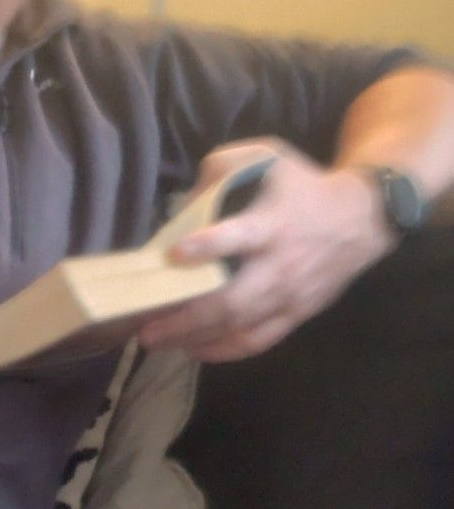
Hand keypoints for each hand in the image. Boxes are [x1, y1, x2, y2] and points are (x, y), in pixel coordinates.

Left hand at [137, 139, 396, 362]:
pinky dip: (224, 350)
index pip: (241, 236)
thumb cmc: (302, 186)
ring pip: (239, 327)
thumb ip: (222, 170)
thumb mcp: (267, 158)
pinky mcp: (296, 314)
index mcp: (273, 223)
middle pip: (233, 300)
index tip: (175, 253)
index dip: (209, 246)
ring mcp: (290, 295)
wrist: (363, 218)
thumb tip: (185, 205)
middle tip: (145, 327)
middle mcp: (281, 265)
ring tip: (157, 340)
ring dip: (195, 337)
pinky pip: (258, 341)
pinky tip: (194, 349)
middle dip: (187, 317)